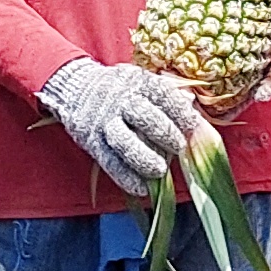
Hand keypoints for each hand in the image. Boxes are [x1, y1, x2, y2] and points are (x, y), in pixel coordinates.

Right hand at [39, 59, 203, 191]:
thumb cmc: (121, 89)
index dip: (180, 111)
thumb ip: (168, 97)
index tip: (193, 126)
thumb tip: (194, 112)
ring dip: (143, 158)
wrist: (76, 86)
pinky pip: (108, 161)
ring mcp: (105, 122)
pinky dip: (124, 176)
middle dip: (164, 133)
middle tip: (179, 147)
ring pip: (124, 141)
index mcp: (138, 82)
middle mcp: (121, 100)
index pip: (162, 94)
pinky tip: (140, 188)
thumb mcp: (143, 82)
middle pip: (144, 117)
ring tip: (159, 170)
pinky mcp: (91, 141)